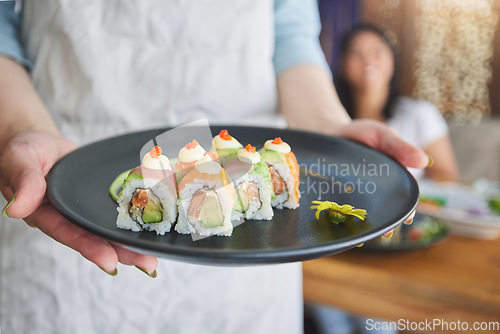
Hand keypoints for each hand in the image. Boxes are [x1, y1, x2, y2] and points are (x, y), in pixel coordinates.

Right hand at [0, 131, 157, 276]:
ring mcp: (85, 211)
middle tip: (147, 265)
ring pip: (109, 230)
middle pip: (95, 238)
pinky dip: (134, 220)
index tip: (110, 262)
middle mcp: (68, 218)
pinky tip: (153, 230)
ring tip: (154, 257)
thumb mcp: (20, 159)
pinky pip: (116, 212)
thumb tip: (15, 209)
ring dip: (131, 244)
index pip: (68, 233)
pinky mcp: (98, 202)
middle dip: (121, 253)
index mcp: (45, 214)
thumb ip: (23, 181)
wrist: (43, 144)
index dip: (89, 247)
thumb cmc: (26, 150)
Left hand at [333, 120, 422, 238]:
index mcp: (391, 180)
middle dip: (386, 222)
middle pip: (382, 211)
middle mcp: (374, 191)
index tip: (407, 218)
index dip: (405, 210)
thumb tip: (424, 161)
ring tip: (364, 235)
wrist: (333, 130)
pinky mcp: (334, 195)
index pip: (401, 198)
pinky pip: (337, 209)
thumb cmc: (363, 134)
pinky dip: (338, 218)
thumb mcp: (384, 136)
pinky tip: (339, 227)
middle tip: (386, 232)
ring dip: (363, 225)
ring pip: (360, 214)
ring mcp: (353, 195)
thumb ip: (400, 147)